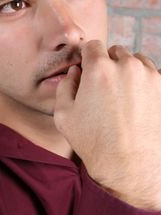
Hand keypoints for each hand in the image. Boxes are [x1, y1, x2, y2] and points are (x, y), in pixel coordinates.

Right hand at [54, 40, 160, 209]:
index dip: (88, 56)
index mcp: (99, 69)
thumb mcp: (64, 115)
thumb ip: (66, 85)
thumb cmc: (94, 142)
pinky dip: (145, 81)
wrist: (130, 168)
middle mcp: (126, 66)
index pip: (92, 45)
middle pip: (115, 52)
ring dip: (127, 70)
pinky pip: (153, 73)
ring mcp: (150, 76)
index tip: (89, 68)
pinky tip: (138, 99)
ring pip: (135, 61)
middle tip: (105, 86)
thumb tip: (76, 71)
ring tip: (123, 94)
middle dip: (108, 64)